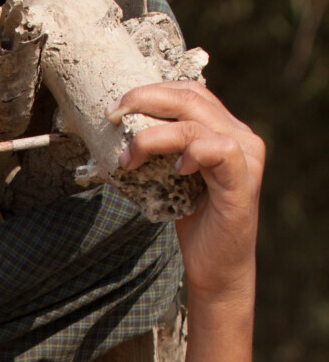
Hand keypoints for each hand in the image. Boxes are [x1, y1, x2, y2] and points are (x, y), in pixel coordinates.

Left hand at [109, 83, 264, 298]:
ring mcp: (245, 158)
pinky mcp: (243, 183)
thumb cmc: (194, 224)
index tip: (118, 108)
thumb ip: (161, 151)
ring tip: (130, 158)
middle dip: (146, 100)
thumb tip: (121, 133)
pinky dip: (192, 153)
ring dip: (153, 136)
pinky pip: (219, 151)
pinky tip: (176, 170)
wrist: (216, 269)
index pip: (189, 93)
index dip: (152, 92)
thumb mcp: (171, 178)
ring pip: (196, 124)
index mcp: (224, 129)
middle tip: (115, 114)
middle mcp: (240, 136)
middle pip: (191, 98)